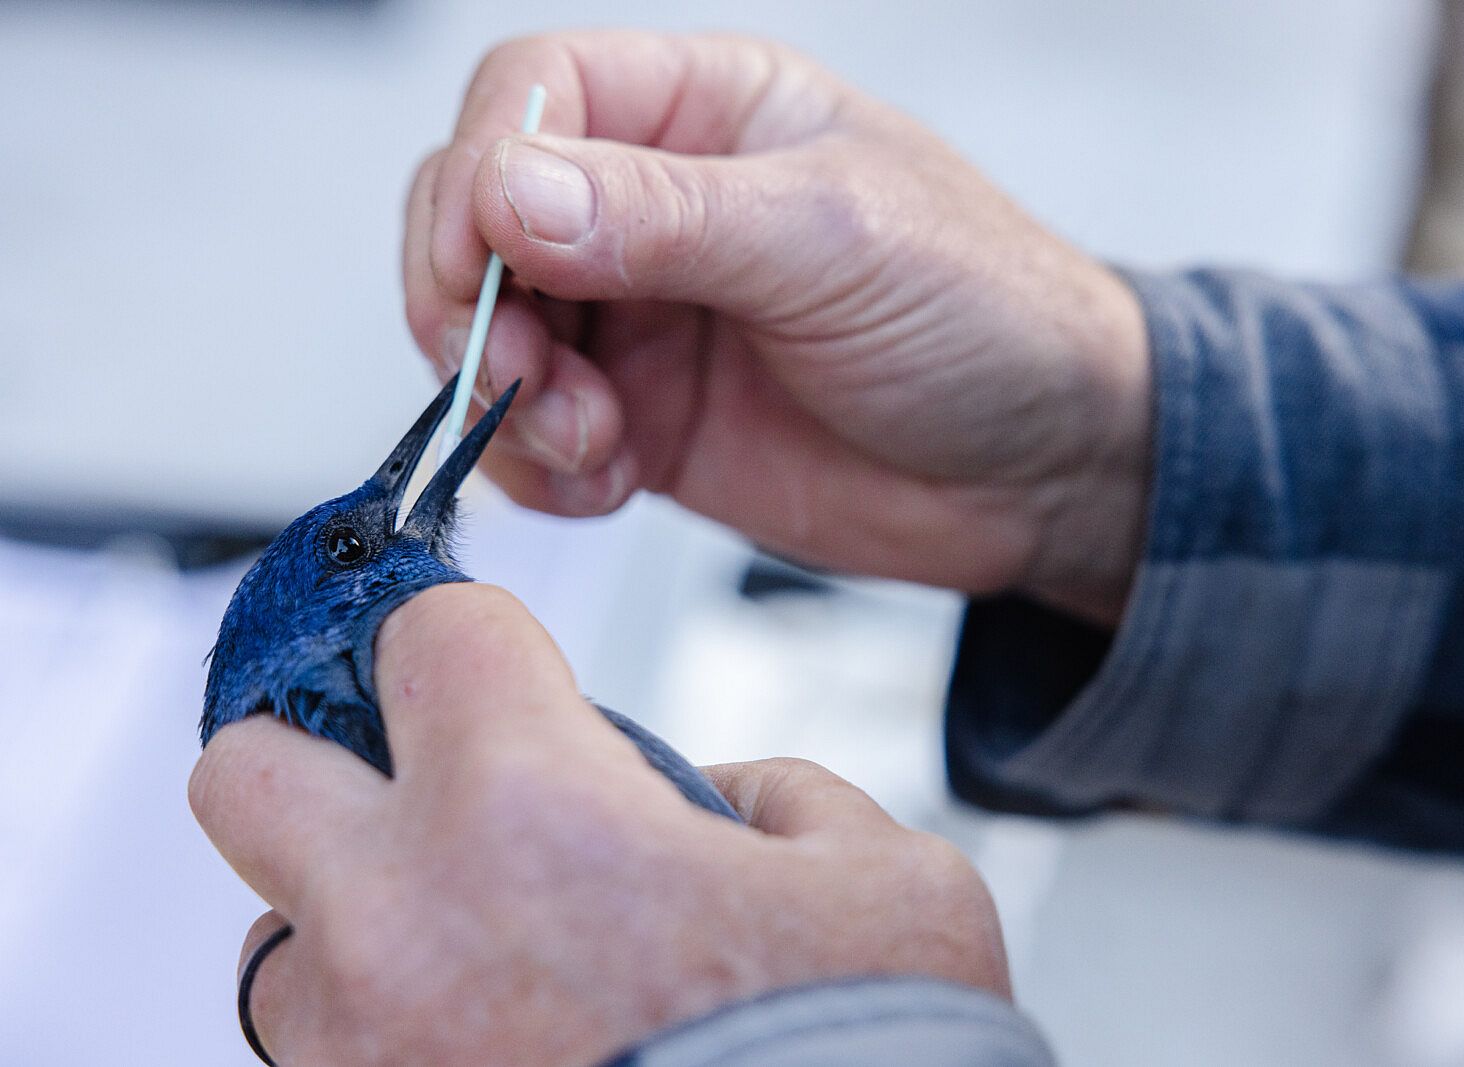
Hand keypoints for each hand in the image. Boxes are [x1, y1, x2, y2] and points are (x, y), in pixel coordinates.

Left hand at [189, 584, 1010, 1065]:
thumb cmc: (855, 1060)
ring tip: (470, 947)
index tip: (490, 661)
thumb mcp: (892, 881)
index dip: (469, 631)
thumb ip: (782, 796)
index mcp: (533, 809)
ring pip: (272, 940)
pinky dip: (382, 1030)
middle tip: (411, 776)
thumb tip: (712, 804)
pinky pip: (323, 1059)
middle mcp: (405, 923)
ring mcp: (362, 1054)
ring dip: (353, 920)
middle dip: (320, 752)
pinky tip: (486, 1034)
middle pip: (249, 768)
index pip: (424, 631)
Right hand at [404, 32, 1149, 625]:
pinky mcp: (646, 420)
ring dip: (508, 398)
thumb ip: (668, 218)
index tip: (484, 260)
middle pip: (480, 218)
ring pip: (493, 336)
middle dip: (473, 302)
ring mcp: (645, 318)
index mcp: (709, 113)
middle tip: (517, 374)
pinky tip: (611, 480)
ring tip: (591, 440)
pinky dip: (544, 469)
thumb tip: (510, 192)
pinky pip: (539, 439)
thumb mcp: (835, 240)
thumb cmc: (986, 314)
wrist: (1046, 471)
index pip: (532, 96)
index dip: (480, 172)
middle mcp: (659, 209)